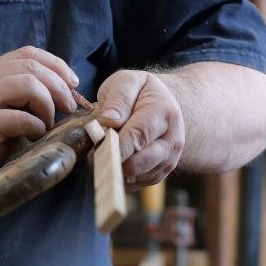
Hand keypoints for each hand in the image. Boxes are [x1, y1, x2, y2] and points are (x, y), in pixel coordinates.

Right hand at [0, 45, 78, 189]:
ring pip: (29, 84)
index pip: (27, 53)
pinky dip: (37, 126)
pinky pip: (22, 117)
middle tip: (69, 108)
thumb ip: (21, 94)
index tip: (73, 83)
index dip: (56, 64)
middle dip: (59, 86)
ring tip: (47, 124)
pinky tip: (34, 137)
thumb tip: (64, 93)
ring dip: (48, 105)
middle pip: (32, 66)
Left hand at [96, 70, 184, 188]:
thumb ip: (119, 98)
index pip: (139, 135)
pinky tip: (112, 156)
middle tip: (93, 146)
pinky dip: (117, 174)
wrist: (163, 106)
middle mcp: (172, 141)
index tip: (96, 144)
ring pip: (134, 175)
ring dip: (113, 165)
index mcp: (165, 113)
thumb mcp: (128, 81)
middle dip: (111, 157)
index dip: (116, 144)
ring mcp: (168, 161)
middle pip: (138, 162)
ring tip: (102, 147)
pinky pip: (133, 184)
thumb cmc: (140, 92)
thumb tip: (109, 121)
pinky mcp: (158, 175)